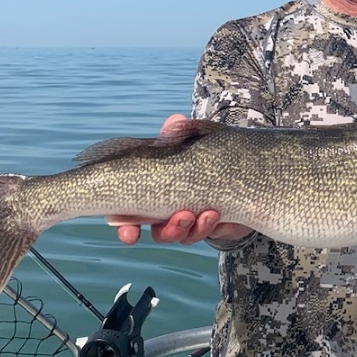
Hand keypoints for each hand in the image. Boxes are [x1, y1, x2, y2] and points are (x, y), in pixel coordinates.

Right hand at [108, 114, 253, 245]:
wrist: (228, 169)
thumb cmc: (193, 156)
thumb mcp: (184, 144)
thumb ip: (176, 134)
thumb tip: (176, 120)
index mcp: (151, 199)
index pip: (131, 222)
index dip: (127, 230)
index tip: (129, 235)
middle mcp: (168, 217)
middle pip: (162, 234)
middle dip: (171, 229)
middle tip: (184, 216)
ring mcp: (192, 225)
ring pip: (189, 236)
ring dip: (198, 228)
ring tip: (210, 213)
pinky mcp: (216, 227)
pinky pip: (217, 233)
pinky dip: (220, 226)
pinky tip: (225, 216)